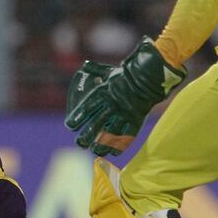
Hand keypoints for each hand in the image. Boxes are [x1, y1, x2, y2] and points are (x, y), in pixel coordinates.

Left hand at [64, 36, 186, 156]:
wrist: (148, 77)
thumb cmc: (126, 75)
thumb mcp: (109, 71)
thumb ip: (96, 70)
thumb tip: (85, 64)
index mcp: (103, 92)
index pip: (87, 107)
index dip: (78, 117)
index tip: (70, 126)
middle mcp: (112, 104)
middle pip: (97, 123)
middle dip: (87, 135)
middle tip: (80, 144)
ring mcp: (124, 113)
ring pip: (111, 132)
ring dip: (102, 143)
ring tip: (94, 151)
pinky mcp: (136, 119)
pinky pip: (127, 135)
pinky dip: (120, 145)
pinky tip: (113, 153)